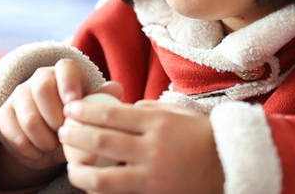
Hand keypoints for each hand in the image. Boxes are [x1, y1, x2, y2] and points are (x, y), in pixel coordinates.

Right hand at [0, 59, 121, 189]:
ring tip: (53, 147)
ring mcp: (19, 95)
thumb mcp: (90, 114)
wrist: (48, 144)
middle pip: (42, 88)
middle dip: (55, 117)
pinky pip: (13, 132)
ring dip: (43, 139)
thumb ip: (102, 101)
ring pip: (28, 115)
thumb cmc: (75, 124)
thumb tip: (115, 88)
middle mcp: (39, 79)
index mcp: (64, 74)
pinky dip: (28, 149)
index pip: (65, 68)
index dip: (69, 84)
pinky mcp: (4, 114)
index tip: (74, 104)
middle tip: (64, 135)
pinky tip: (38, 153)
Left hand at [59, 100, 223, 193]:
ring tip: (69, 165)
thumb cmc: (201, 135)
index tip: (70, 109)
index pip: (110, 114)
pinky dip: (101, 190)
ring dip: (81, 171)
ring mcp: (153, 176)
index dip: (85, 112)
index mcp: (157, 122)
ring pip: (104, 177)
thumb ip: (146, 110)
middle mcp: (153, 148)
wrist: (233, 167)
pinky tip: (91, 185)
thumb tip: (117, 110)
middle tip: (62, 132)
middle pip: (102, 141)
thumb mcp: (175, 114)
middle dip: (75, 136)